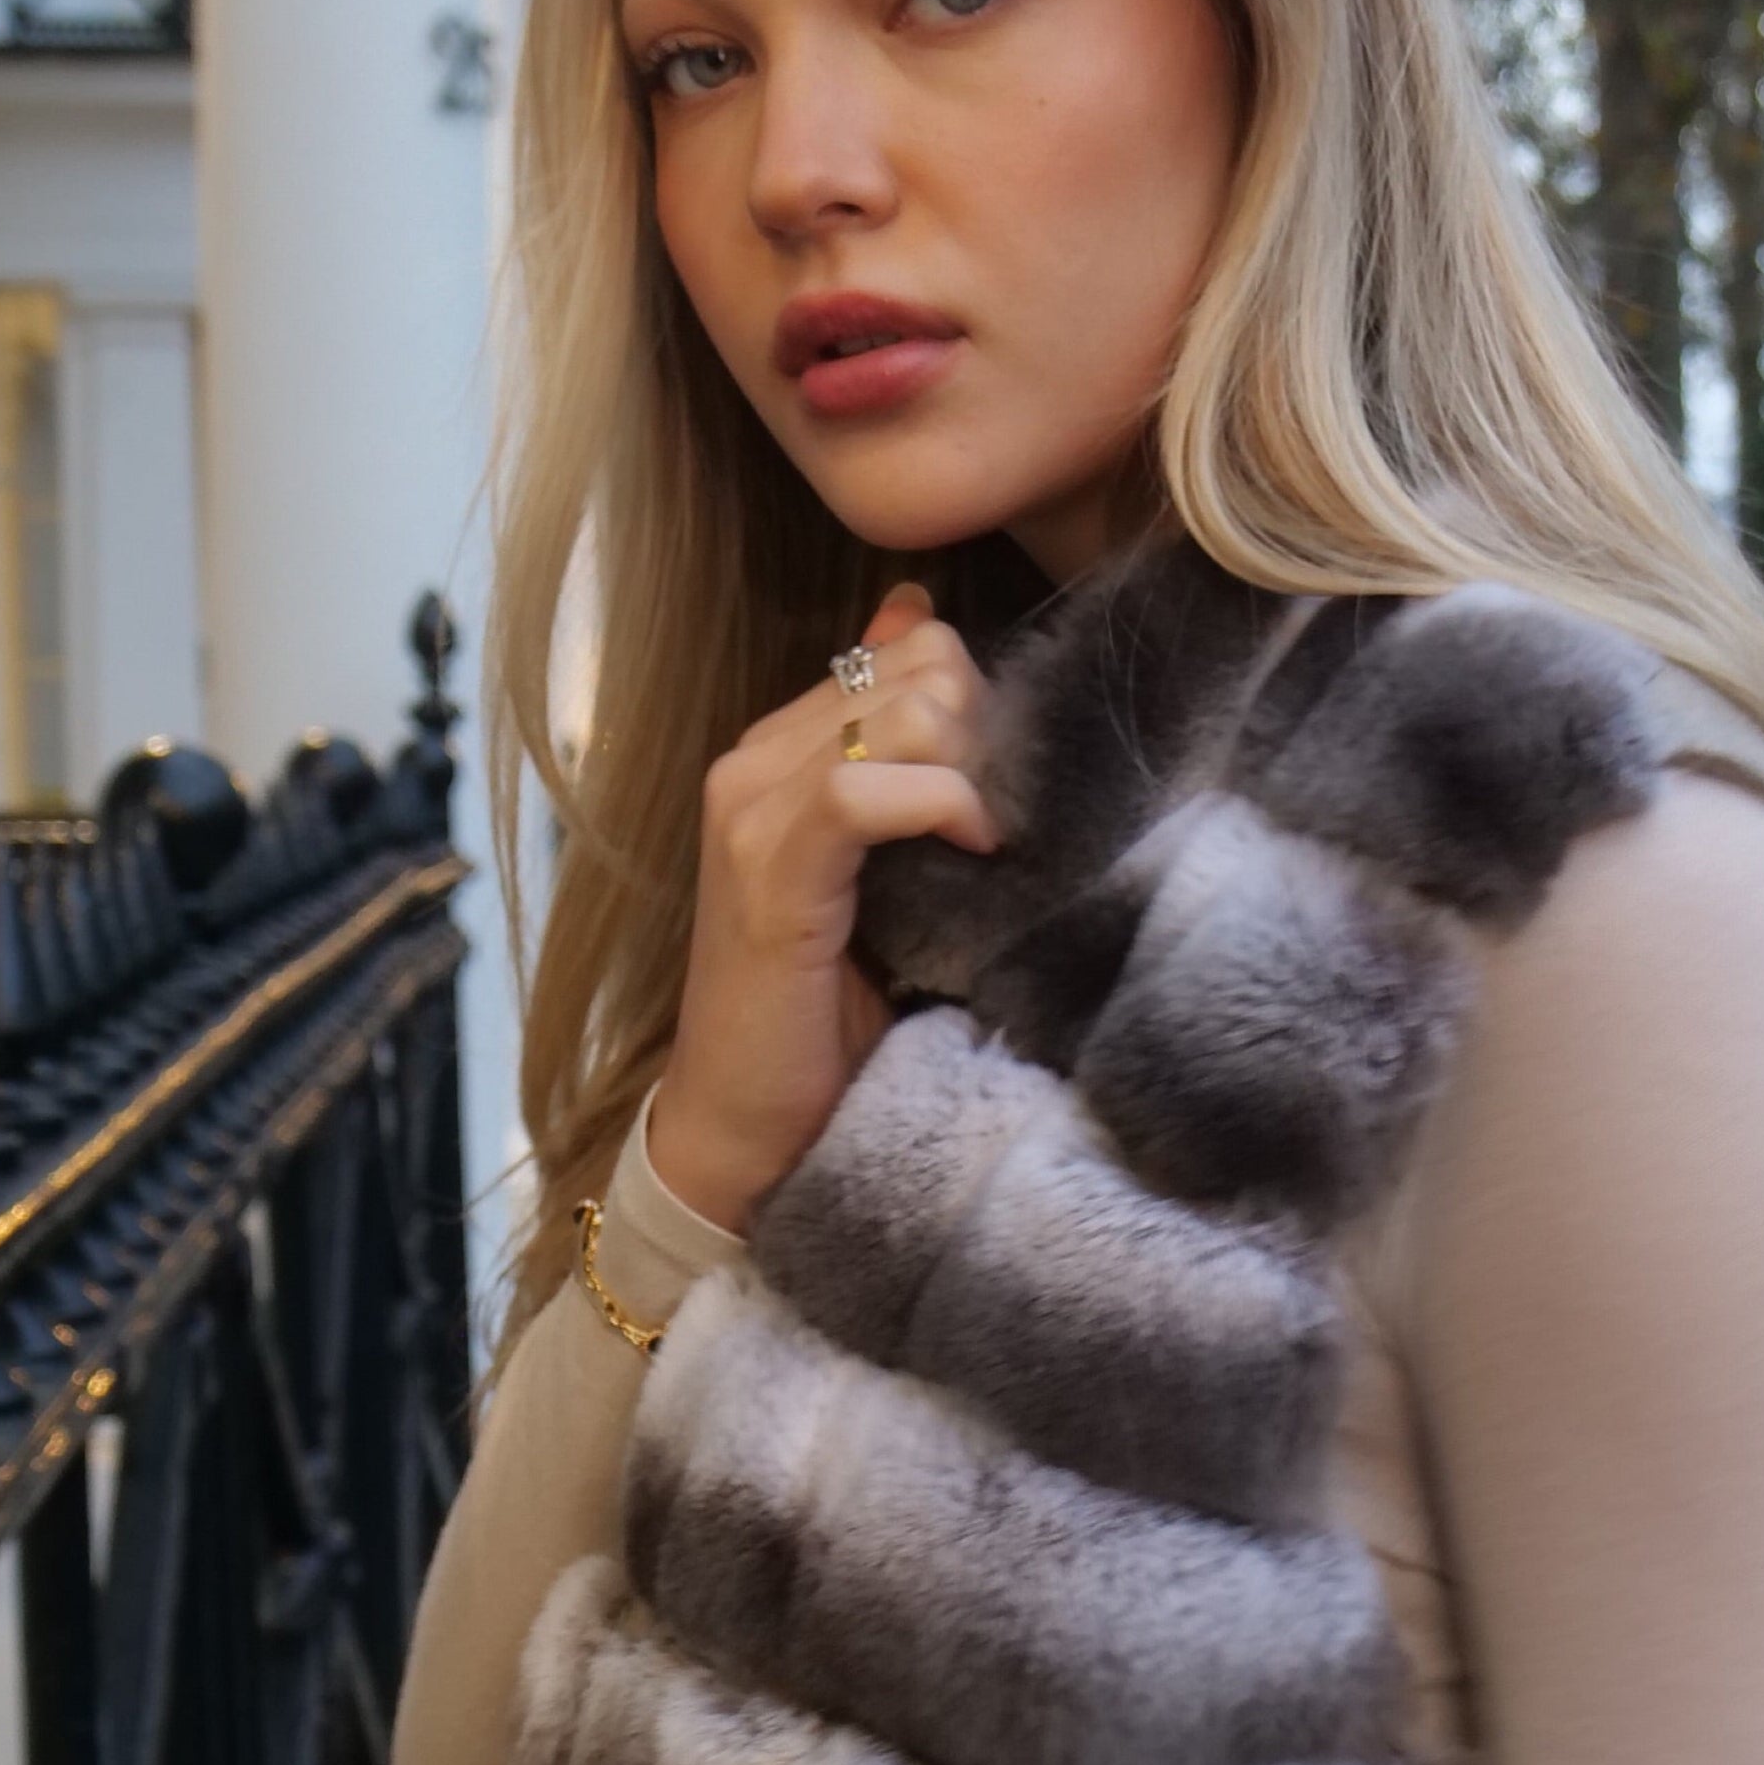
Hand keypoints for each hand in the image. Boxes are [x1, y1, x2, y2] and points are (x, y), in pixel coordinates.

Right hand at [646, 581, 996, 1234]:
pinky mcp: (766, 867)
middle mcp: (755, 760)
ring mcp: (751, 808)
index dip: (988, 704)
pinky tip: (976, 855)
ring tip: (990, 847)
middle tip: (1004, 827)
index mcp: (784, 751)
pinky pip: (865, 790)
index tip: (1013, 791)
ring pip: (903, 711)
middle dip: (991, 734)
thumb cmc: (833, 1017)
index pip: (915, 650)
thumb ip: (917, 773)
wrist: (749, 1128)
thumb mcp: (897, 878)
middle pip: (922, 666)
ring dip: (975, 773)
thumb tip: (936, 636)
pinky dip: (942, 809)